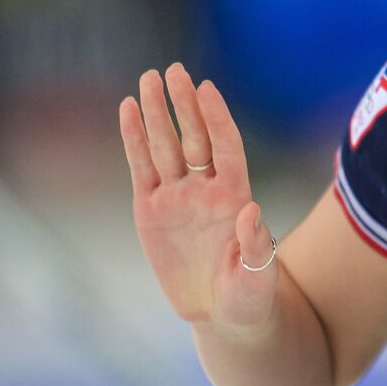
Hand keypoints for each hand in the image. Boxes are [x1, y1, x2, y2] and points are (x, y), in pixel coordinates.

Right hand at [119, 63, 278, 328]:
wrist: (221, 316)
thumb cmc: (250, 295)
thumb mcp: (258, 276)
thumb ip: (256, 245)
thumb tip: (251, 211)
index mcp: (236, 195)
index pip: (226, 146)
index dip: (217, 117)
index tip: (207, 88)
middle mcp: (206, 189)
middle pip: (194, 137)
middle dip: (184, 104)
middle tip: (173, 69)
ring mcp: (177, 197)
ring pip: (165, 146)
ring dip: (157, 113)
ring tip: (148, 78)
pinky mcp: (151, 211)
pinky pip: (140, 168)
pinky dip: (133, 140)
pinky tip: (128, 110)